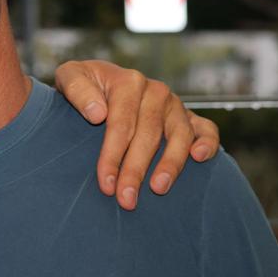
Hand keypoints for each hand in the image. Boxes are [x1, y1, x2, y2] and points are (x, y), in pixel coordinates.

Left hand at [53, 59, 219, 210]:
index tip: (106, 184)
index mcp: (128, 81)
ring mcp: (175, 105)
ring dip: (170, 165)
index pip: (121, 124)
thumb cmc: (84, 85)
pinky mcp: (190, 116)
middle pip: (148, 136)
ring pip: (178, 136)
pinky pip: (207, 129)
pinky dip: (208, 143)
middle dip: (136, 171)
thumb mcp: (69, 76)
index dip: (112, 156)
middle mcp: (155, 91)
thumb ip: (76, 89)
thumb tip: (97, 113)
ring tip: (158, 189)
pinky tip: (199, 159)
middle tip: (126, 200)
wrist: (101, 81)